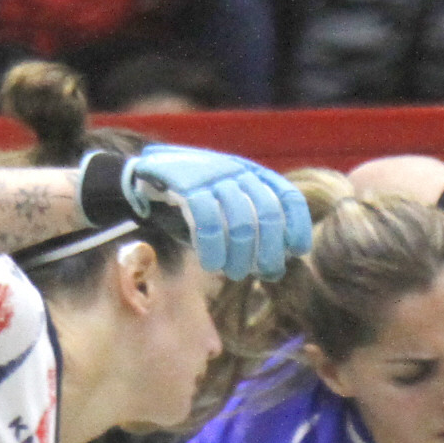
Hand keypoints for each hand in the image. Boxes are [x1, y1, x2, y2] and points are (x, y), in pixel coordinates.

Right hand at [117, 145, 312, 278]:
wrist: (146, 178)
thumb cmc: (193, 204)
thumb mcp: (226, 210)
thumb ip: (250, 232)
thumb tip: (276, 268)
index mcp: (252, 173)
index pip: (287, 197)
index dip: (297, 225)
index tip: (296, 250)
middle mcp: (236, 170)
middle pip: (268, 213)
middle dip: (269, 250)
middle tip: (263, 272)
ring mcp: (212, 175)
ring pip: (240, 222)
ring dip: (240, 255)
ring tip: (234, 273)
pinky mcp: (186, 185)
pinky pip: (208, 221)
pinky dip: (213, 249)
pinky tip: (212, 265)